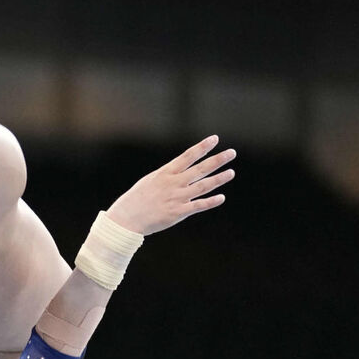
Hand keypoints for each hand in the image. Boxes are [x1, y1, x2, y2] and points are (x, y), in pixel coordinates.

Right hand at [107, 136, 235, 235]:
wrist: (126, 219)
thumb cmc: (136, 200)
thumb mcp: (150, 181)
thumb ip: (167, 177)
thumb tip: (180, 171)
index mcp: (165, 173)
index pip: (187, 156)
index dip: (202, 147)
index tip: (215, 139)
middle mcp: (173, 183)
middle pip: (200, 169)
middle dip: (217, 160)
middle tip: (232, 153)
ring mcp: (176, 198)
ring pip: (202, 186)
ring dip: (218, 179)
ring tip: (231, 172)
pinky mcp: (177, 213)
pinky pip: (197, 206)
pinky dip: (210, 202)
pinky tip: (221, 198)